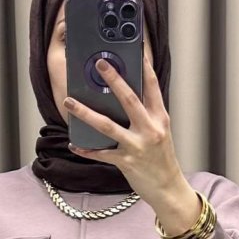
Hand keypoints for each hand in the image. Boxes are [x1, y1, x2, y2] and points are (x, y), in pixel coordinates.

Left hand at [63, 52, 193, 217]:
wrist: (169, 189)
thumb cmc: (162, 159)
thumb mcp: (160, 132)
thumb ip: (146, 115)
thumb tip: (125, 97)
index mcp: (159, 118)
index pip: (152, 86)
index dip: (143, 66)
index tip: (135, 49)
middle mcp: (150, 129)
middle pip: (129, 99)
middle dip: (113, 79)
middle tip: (99, 63)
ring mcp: (137, 146)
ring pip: (107, 125)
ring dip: (85, 113)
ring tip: (69, 101)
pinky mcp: (126, 162)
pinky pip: (101, 153)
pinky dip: (86, 149)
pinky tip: (74, 143)